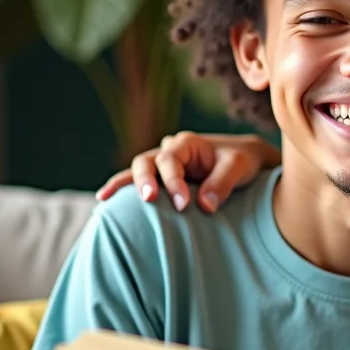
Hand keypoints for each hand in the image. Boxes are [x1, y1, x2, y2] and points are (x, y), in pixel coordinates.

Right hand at [95, 132, 279, 212]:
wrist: (244, 162)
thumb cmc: (242, 161)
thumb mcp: (238, 167)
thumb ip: (223, 183)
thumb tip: (205, 206)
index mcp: (186, 143)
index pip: (171, 160)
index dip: (173, 181)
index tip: (184, 205)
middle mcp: (169, 151)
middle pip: (146, 161)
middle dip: (144, 180)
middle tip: (149, 200)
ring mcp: (162, 165)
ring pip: (136, 171)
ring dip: (123, 185)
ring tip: (105, 201)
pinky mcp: (161, 180)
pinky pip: (138, 183)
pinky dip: (123, 190)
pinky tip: (105, 202)